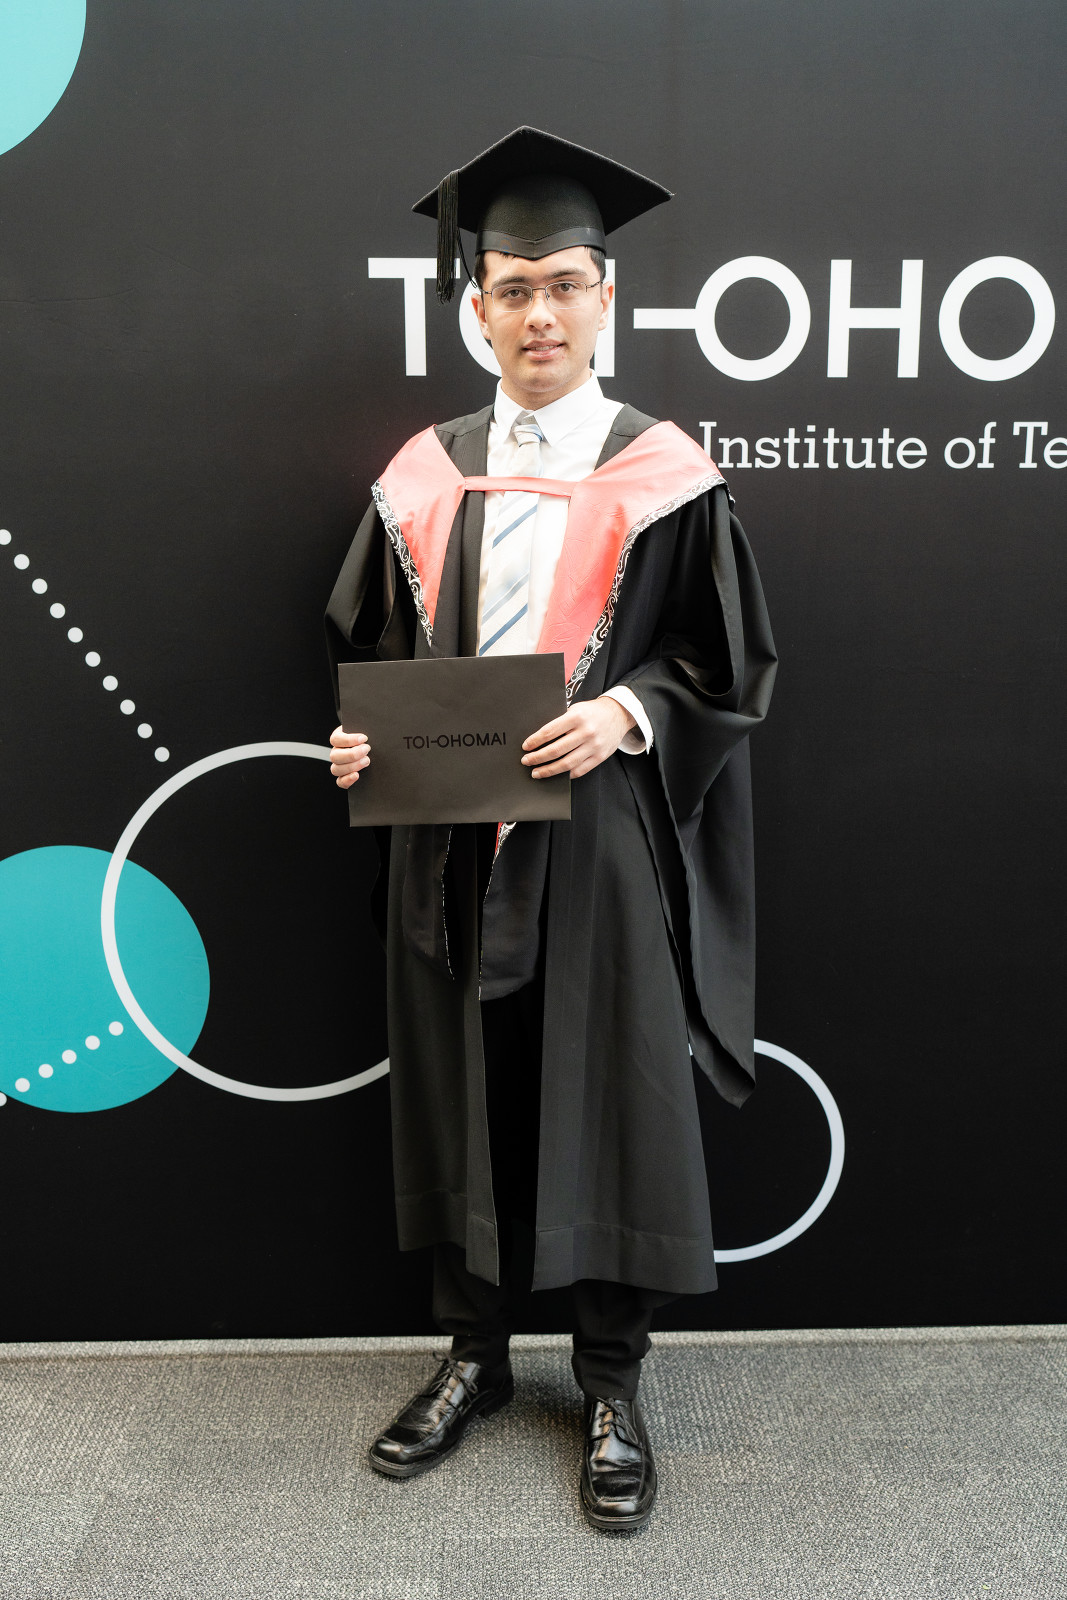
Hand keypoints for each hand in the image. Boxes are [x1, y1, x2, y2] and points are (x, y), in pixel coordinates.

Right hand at [330, 725, 370, 788]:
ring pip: (336, 769)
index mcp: (339, 739)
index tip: (364, 738)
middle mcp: (336, 753)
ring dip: (351, 766)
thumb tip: (367, 734)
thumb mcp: (366, 730)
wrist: (375, 749)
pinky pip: (340, 782)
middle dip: (352, 754)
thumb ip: (365, 729)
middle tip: (367, 750)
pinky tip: (357, 775)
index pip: (336, 740)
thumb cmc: (370, 738)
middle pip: (335, 756)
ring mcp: (339, 766)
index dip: (349, 740)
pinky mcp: (344, 777)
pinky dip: (347, 780)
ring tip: (366, 761)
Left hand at [521, 696, 636, 779]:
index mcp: (577, 717)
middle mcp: (586, 732)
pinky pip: (580, 770)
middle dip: (537, 758)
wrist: (618, 714)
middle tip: (526, 761)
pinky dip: (567, 774)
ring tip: (537, 772)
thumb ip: (560, 722)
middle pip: (556, 750)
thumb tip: (539, 738)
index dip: (535, 741)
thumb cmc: (592, 711)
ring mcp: (594, 746)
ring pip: (566, 764)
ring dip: (548, 770)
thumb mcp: (576, 709)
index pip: (549, 731)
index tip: (525, 746)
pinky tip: (557, 774)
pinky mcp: (600, 756)